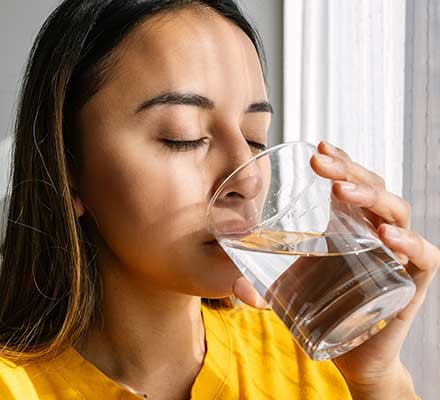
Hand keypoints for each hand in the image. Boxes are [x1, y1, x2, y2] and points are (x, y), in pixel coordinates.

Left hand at [233, 141, 439, 398]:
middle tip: (320, 161)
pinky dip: (410, 243)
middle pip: (373, 188)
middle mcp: (376, 234)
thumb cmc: (325, 311)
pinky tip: (385, 236)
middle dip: (347, 170)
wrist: (352, 354)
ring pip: (396, 212)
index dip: (339, 162)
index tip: (318, 147)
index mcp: (350, 227)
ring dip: (371, 196)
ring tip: (341, 190)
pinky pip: (424, 256)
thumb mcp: (292, 288)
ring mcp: (396, 255)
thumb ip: (264, 285)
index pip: (351, 183)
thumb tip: (234, 285)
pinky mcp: (410, 283)